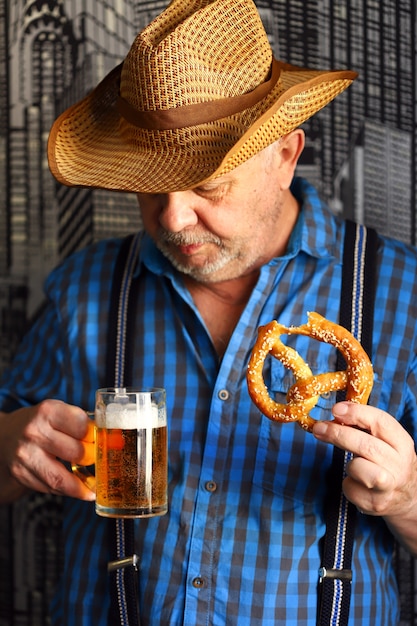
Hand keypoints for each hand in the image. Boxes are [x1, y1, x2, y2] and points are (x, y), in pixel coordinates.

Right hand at [0, 400, 95, 501]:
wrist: (5, 436)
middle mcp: (34, 432)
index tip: (105, 442)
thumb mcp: (58, 413)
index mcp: (48, 411)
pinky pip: (49, 487)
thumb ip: (80, 423)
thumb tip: (110, 441)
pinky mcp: (20, 473)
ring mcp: (26, 454)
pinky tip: (76, 489)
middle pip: (77, 453)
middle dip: (92, 460)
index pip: (83, 427)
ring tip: (94, 488)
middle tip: (100, 462)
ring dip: (81, 486)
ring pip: (61, 478)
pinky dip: (66, 490)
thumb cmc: (40, 424)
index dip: (97, 437)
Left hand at [312, 401, 416, 553]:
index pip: (381, 422)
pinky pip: (350, 488)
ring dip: (349, 464)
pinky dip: (348, 484)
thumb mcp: (386, 442)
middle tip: (318, 428)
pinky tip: (356, 483)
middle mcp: (399, 465)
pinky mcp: (375, 504)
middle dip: (338, 434)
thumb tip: (337, 412)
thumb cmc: (388, 462)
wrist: (407, 498)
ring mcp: (388, 487)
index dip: (357, 413)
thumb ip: (366, 426)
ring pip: (358, 468)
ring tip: (354, 466)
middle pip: (366, 445)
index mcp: (402, 443)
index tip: (335, 409)